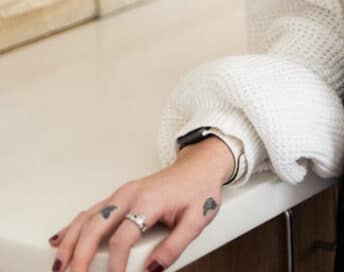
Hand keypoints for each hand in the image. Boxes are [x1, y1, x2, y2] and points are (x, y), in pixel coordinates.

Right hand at [47, 136, 233, 271]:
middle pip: (95, 227)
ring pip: (87, 218)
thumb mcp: (197, 220)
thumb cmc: (199, 189)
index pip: (123, 238)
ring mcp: (121, 194)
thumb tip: (151, 270)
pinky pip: (90, 211)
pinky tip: (59, 240)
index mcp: (149, 201)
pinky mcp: (119, 196)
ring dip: (69, 243)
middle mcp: (129, 195)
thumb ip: (175, 247)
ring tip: (59, 268)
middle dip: (79, 257)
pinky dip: (72, 227)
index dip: (115, 265)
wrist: (201, 165)